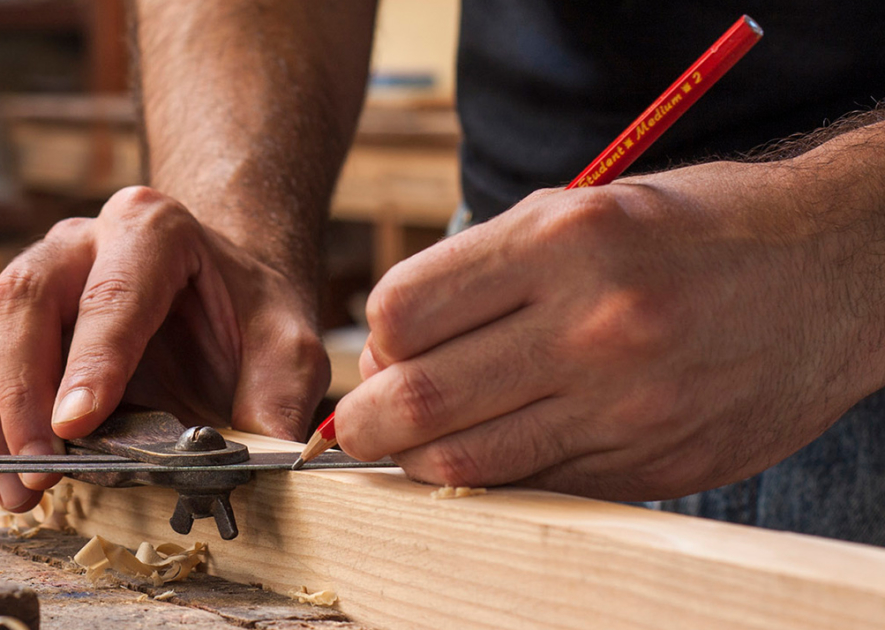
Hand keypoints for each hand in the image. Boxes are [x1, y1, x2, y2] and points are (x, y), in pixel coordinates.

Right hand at [0, 186, 329, 510]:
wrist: (213, 284)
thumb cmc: (243, 312)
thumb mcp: (289, 344)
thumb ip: (281, 394)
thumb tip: (265, 453)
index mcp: (152, 230)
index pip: (112, 294)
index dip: (90, 363)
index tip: (74, 426)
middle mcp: (78, 240)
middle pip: (19, 305)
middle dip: (19, 402)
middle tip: (37, 476)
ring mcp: (26, 271)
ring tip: (16, 490)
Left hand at [335, 160, 884, 499]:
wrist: (830, 271)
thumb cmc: (688, 229)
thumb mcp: (581, 208)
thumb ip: (484, 271)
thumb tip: (391, 347)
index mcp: (566, 240)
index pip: (405, 311)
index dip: (375, 338)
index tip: (384, 347)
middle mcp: (594, 324)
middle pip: (420, 399)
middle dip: (366, 419)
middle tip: (362, 420)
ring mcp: (627, 404)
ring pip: (465, 461)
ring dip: (418, 457)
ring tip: (419, 438)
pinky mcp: (653, 462)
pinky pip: (534, 485)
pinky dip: (493, 475)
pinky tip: (495, 447)